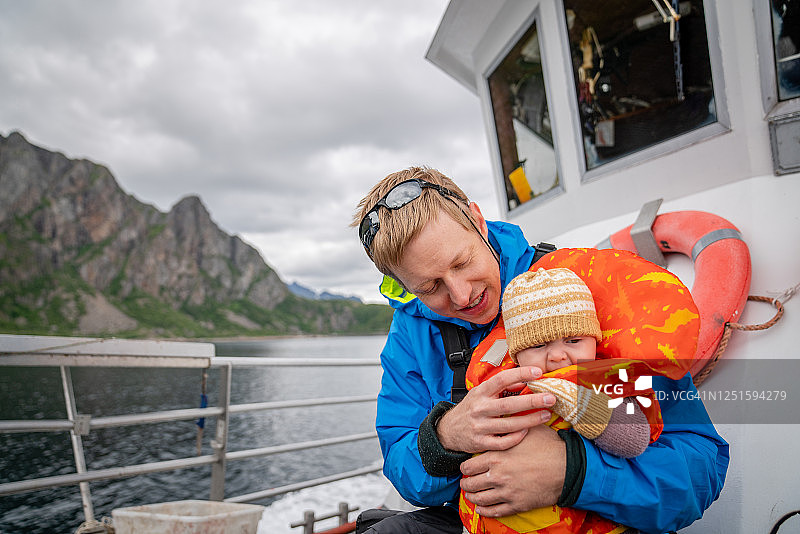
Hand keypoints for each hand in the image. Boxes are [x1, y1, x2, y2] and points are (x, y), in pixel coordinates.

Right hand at [436, 366, 555, 453]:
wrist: (448, 430)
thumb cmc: (470, 409)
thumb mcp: (480, 393)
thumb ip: (500, 388)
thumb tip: (523, 382)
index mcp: (480, 392)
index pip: (501, 380)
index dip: (519, 374)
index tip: (537, 372)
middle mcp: (479, 408)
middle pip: (508, 405)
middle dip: (532, 401)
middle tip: (551, 398)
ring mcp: (480, 427)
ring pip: (509, 425)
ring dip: (530, 420)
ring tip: (546, 415)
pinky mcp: (481, 443)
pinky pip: (503, 442)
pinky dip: (517, 437)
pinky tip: (527, 431)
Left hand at [459, 425, 565, 516]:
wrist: (566, 467)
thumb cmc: (548, 447)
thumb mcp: (526, 431)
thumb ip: (510, 426)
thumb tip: (505, 416)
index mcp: (496, 457)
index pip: (470, 465)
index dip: (465, 467)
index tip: (465, 467)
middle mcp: (497, 476)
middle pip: (471, 483)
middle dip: (466, 483)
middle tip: (465, 482)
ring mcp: (506, 492)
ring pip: (480, 499)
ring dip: (472, 497)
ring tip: (470, 495)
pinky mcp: (517, 504)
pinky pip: (495, 511)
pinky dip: (485, 511)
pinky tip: (481, 509)